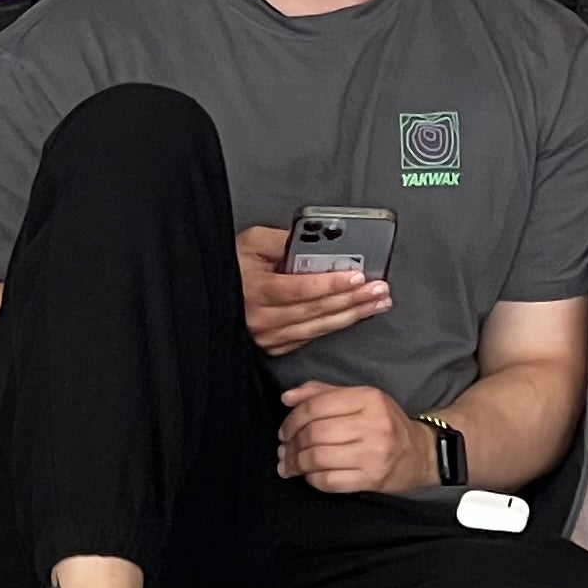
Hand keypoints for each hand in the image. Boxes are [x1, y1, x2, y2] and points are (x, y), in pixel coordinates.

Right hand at [238, 225, 392, 357]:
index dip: (330, 283)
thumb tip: (315, 240)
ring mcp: (268, 337)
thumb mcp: (250, 242)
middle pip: (316, 310)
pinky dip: (335, 326)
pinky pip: (310, 337)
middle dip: (352, 299)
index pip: (300, 288)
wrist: (208, 294)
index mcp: (255, 290)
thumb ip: (282, 240)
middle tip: (379, 289)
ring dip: (352, 315)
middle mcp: (261, 319)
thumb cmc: (231, 267)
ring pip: (318, 328)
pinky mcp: (274, 347)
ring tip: (376, 303)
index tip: (357, 276)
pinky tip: (353, 316)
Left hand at [278, 383, 434, 493]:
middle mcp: (373, 424)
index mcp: (368, 398)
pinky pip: (330, 481)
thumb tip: (286, 397)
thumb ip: (322, 393)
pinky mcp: (372, 479)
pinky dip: (312, 479)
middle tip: (283, 450)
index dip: (292, 419)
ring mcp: (374, 454)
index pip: (316, 406)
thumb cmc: (384, 423)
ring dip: (296, 463)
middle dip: (292, 443)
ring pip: (319, 458)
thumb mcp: (359, 399)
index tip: (284, 431)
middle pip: (315, 433)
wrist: (420, 455)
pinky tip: (308, 476)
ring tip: (288, 465)